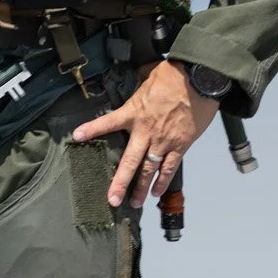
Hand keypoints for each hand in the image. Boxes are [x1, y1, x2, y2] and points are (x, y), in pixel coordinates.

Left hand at [72, 60, 220, 207]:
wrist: (199, 79)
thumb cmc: (174, 75)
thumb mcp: (147, 76)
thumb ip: (138, 86)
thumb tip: (136, 80)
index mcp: (134, 112)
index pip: (108, 122)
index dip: (92, 128)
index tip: (78, 135)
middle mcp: (146, 131)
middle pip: (130, 161)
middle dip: (120, 182)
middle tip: (112, 199)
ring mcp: (164, 141)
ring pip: (149, 170)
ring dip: (141, 188)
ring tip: (134, 203)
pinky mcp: (180, 145)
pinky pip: (170, 167)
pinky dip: (163, 181)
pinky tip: (156, 192)